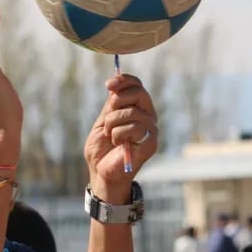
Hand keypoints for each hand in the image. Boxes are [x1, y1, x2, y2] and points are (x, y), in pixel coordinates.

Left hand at [84, 74, 157, 189]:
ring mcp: (151, 130)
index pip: (137, 85)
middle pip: (139, 93)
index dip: (123, 81)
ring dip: (112, 124)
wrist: (100, 170)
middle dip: (117, 101)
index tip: (108, 85)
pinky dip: (118, 135)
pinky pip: (134, 128)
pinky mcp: (151, 143)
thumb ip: (112, 104)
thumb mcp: (103, 120)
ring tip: (110, 136)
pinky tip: (118, 144)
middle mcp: (147, 116)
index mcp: (137, 108)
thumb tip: (114, 83)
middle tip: (107, 117)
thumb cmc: (101, 147)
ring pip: (131, 112)